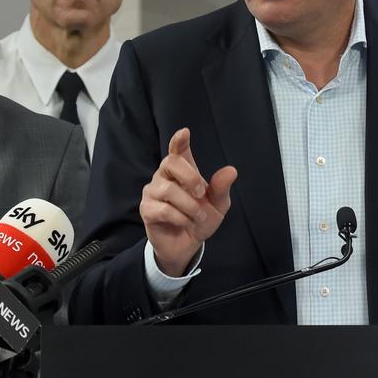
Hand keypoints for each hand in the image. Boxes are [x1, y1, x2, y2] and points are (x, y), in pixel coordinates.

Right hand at [141, 127, 237, 275]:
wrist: (188, 244)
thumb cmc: (200, 219)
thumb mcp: (218, 205)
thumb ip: (221, 188)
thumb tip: (231, 171)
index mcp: (182, 171)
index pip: (177, 150)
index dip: (179, 140)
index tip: (184, 132)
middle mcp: (164, 176)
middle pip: (171, 162)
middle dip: (191, 178)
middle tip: (201, 194)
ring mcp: (153, 192)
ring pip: (169, 190)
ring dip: (189, 206)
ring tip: (197, 216)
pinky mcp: (147, 209)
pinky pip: (164, 210)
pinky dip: (181, 218)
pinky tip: (185, 223)